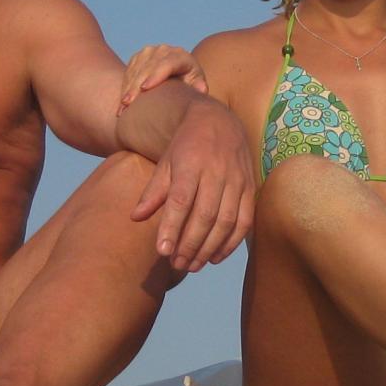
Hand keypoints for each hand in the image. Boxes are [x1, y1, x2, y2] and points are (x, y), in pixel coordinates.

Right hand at [117, 45, 207, 113]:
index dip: (155, 75)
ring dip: (127, 87)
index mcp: (182, 57)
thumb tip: (201, 89)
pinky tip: (122, 102)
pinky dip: (125, 86)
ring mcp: (150, 52)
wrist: (179, 76)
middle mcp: (165, 50)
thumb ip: (199, 86)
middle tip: (128, 103)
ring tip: (122, 106)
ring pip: (136, 69)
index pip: (167, 63)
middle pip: (148, 67)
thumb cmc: (190, 84)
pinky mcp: (139, 57)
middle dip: (136, 85)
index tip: (145, 89)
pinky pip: (129, 70)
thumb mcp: (197, 85)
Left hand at [129, 97, 254, 270]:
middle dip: (190, 244)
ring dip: (209, 248)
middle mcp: (216, 172)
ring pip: (226, 221)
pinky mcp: (250, 188)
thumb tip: (135, 218)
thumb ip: (153, 191)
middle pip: (205, 215)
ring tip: (192, 265)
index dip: (172, 227)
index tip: (162, 251)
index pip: (181, 200)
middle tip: (177, 264)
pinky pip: (244, 221)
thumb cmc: (186, 146)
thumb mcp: (166, 163)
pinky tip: (215, 257)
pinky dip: (231, 243)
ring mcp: (236, 180)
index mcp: (191, 164)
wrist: (219, 121)